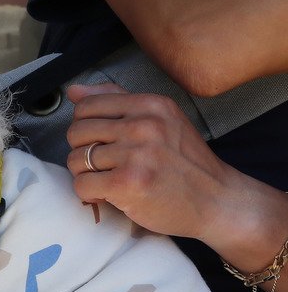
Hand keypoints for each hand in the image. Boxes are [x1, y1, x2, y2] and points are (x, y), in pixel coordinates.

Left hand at [64, 84, 287, 276]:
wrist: (218, 201)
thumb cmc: (186, 164)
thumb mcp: (161, 121)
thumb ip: (117, 101)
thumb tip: (74, 91)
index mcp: (151, 105)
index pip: (86, 106)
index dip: (83, 126)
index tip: (99, 141)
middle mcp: (144, 125)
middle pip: (77, 132)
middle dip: (81, 151)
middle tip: (103, 164)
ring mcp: (137, 154)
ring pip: (76, 159)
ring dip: (86, 175)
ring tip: (108, 179)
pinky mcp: (128, 182)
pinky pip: (82, 185)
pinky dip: (89, 194)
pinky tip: (108, 194)